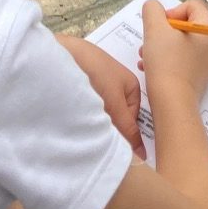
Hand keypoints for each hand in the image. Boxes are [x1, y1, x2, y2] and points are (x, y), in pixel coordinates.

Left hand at [59, 37, 146, 157]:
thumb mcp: (116, 105)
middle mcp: (118, 84)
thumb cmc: (96, 72)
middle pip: (117, 116)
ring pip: (102, 112)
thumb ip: (128, 131)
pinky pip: (88, 104)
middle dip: (108, 125)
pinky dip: (83, 110)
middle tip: (96, 129)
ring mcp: (100, 83)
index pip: (133, 121)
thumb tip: (143, 156)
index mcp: (132, 86)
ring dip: (94, 118)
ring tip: (84, 120)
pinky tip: (75, 111)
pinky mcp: (83, 82)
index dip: (123, 133)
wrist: (64, 52)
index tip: (110, 141)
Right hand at [138, 0, 207, 103]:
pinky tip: (152, 67)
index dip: (170, 13)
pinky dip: (169, 59)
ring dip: (162, 46)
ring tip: (146, 56)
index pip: (191, 6)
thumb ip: (153, 10)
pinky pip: (185, 58)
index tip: (157, 28)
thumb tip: (155, 8)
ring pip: (183, 42)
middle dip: (164, 32)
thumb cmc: (166, 63)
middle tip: (149, 43)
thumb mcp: (155, 29)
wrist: (172, 103)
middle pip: (187, 25)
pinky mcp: (203, 75)